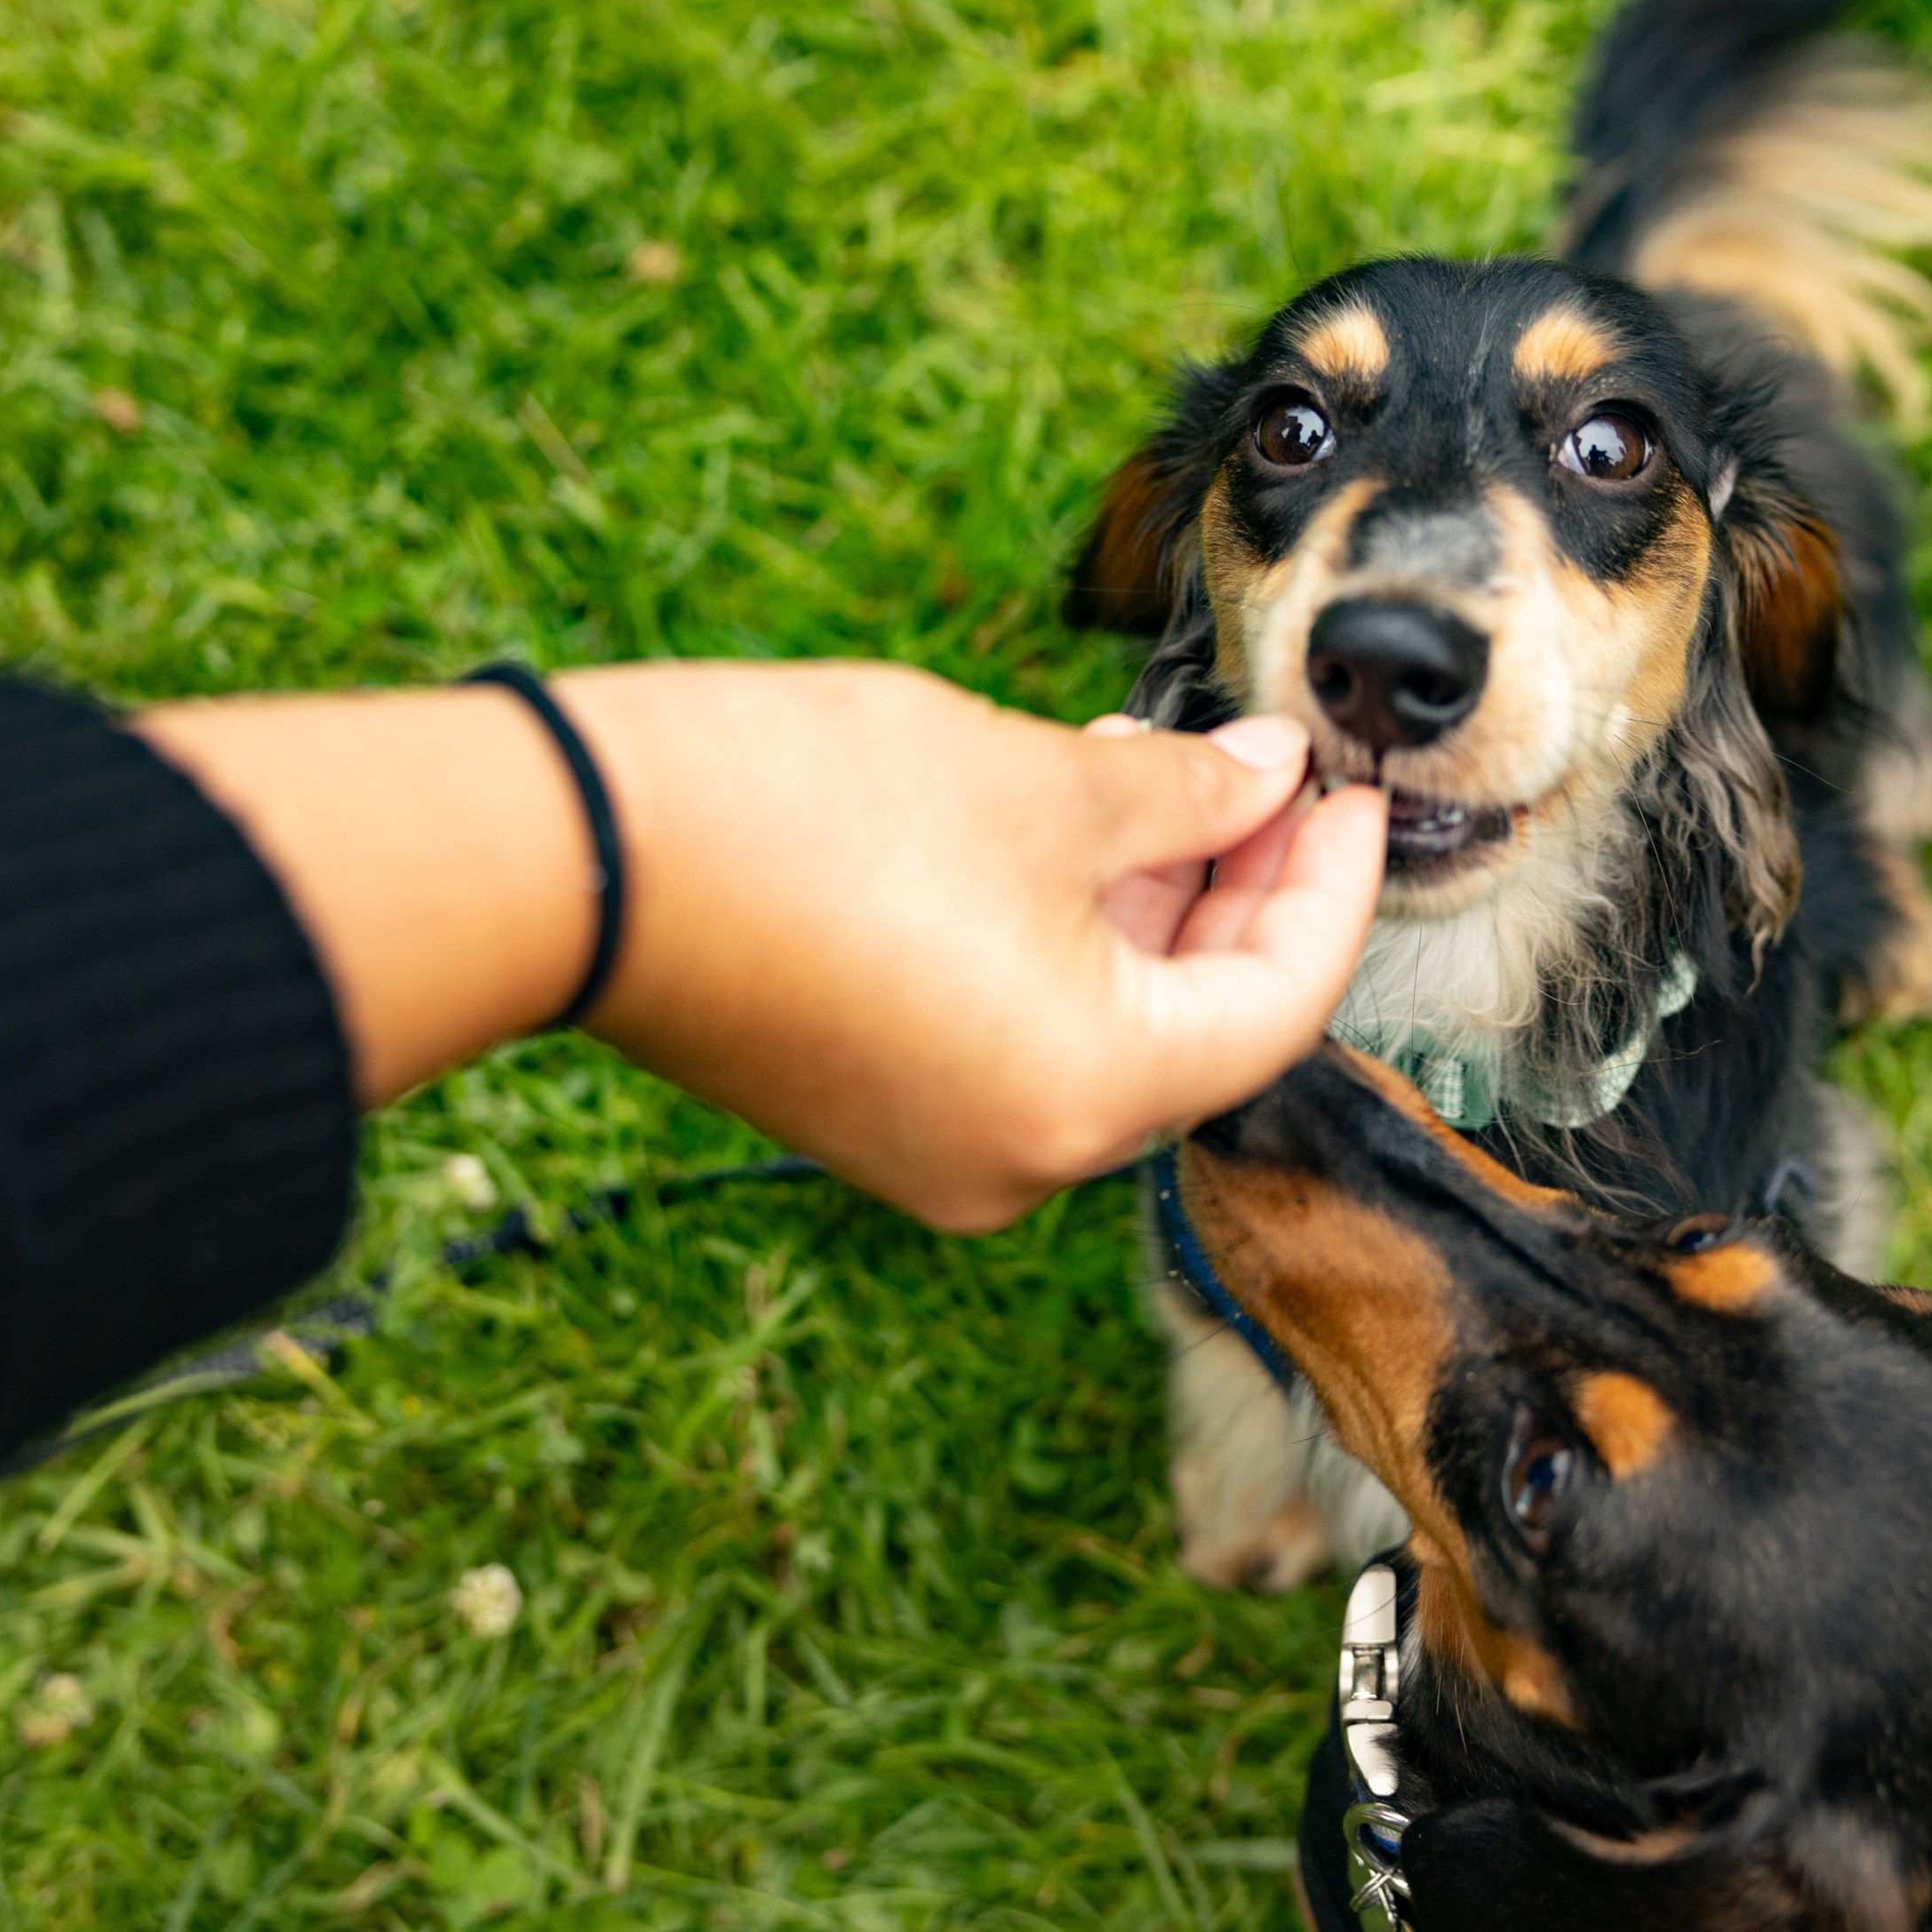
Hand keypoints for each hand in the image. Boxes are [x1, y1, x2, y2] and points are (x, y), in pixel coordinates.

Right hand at [565, 662, 1384, 1230]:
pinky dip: (1063, 946)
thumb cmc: (806, 811)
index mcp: (1095, 1096)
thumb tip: (1270, 781)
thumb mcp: (1039, 781)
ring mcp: (943, 1154)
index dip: (1333, 884)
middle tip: (1272, 769)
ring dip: (1150, 908)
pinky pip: (1016, 1041)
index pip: (1280, 1003)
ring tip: (1163, 769)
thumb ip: (1188, 792)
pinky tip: (1065, 830)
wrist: (580, 856)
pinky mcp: (875, 1118)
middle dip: (1242, 889)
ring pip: (1103, 1031)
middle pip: (1195, 1028)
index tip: (1351, 791)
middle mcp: (1029, 1162)